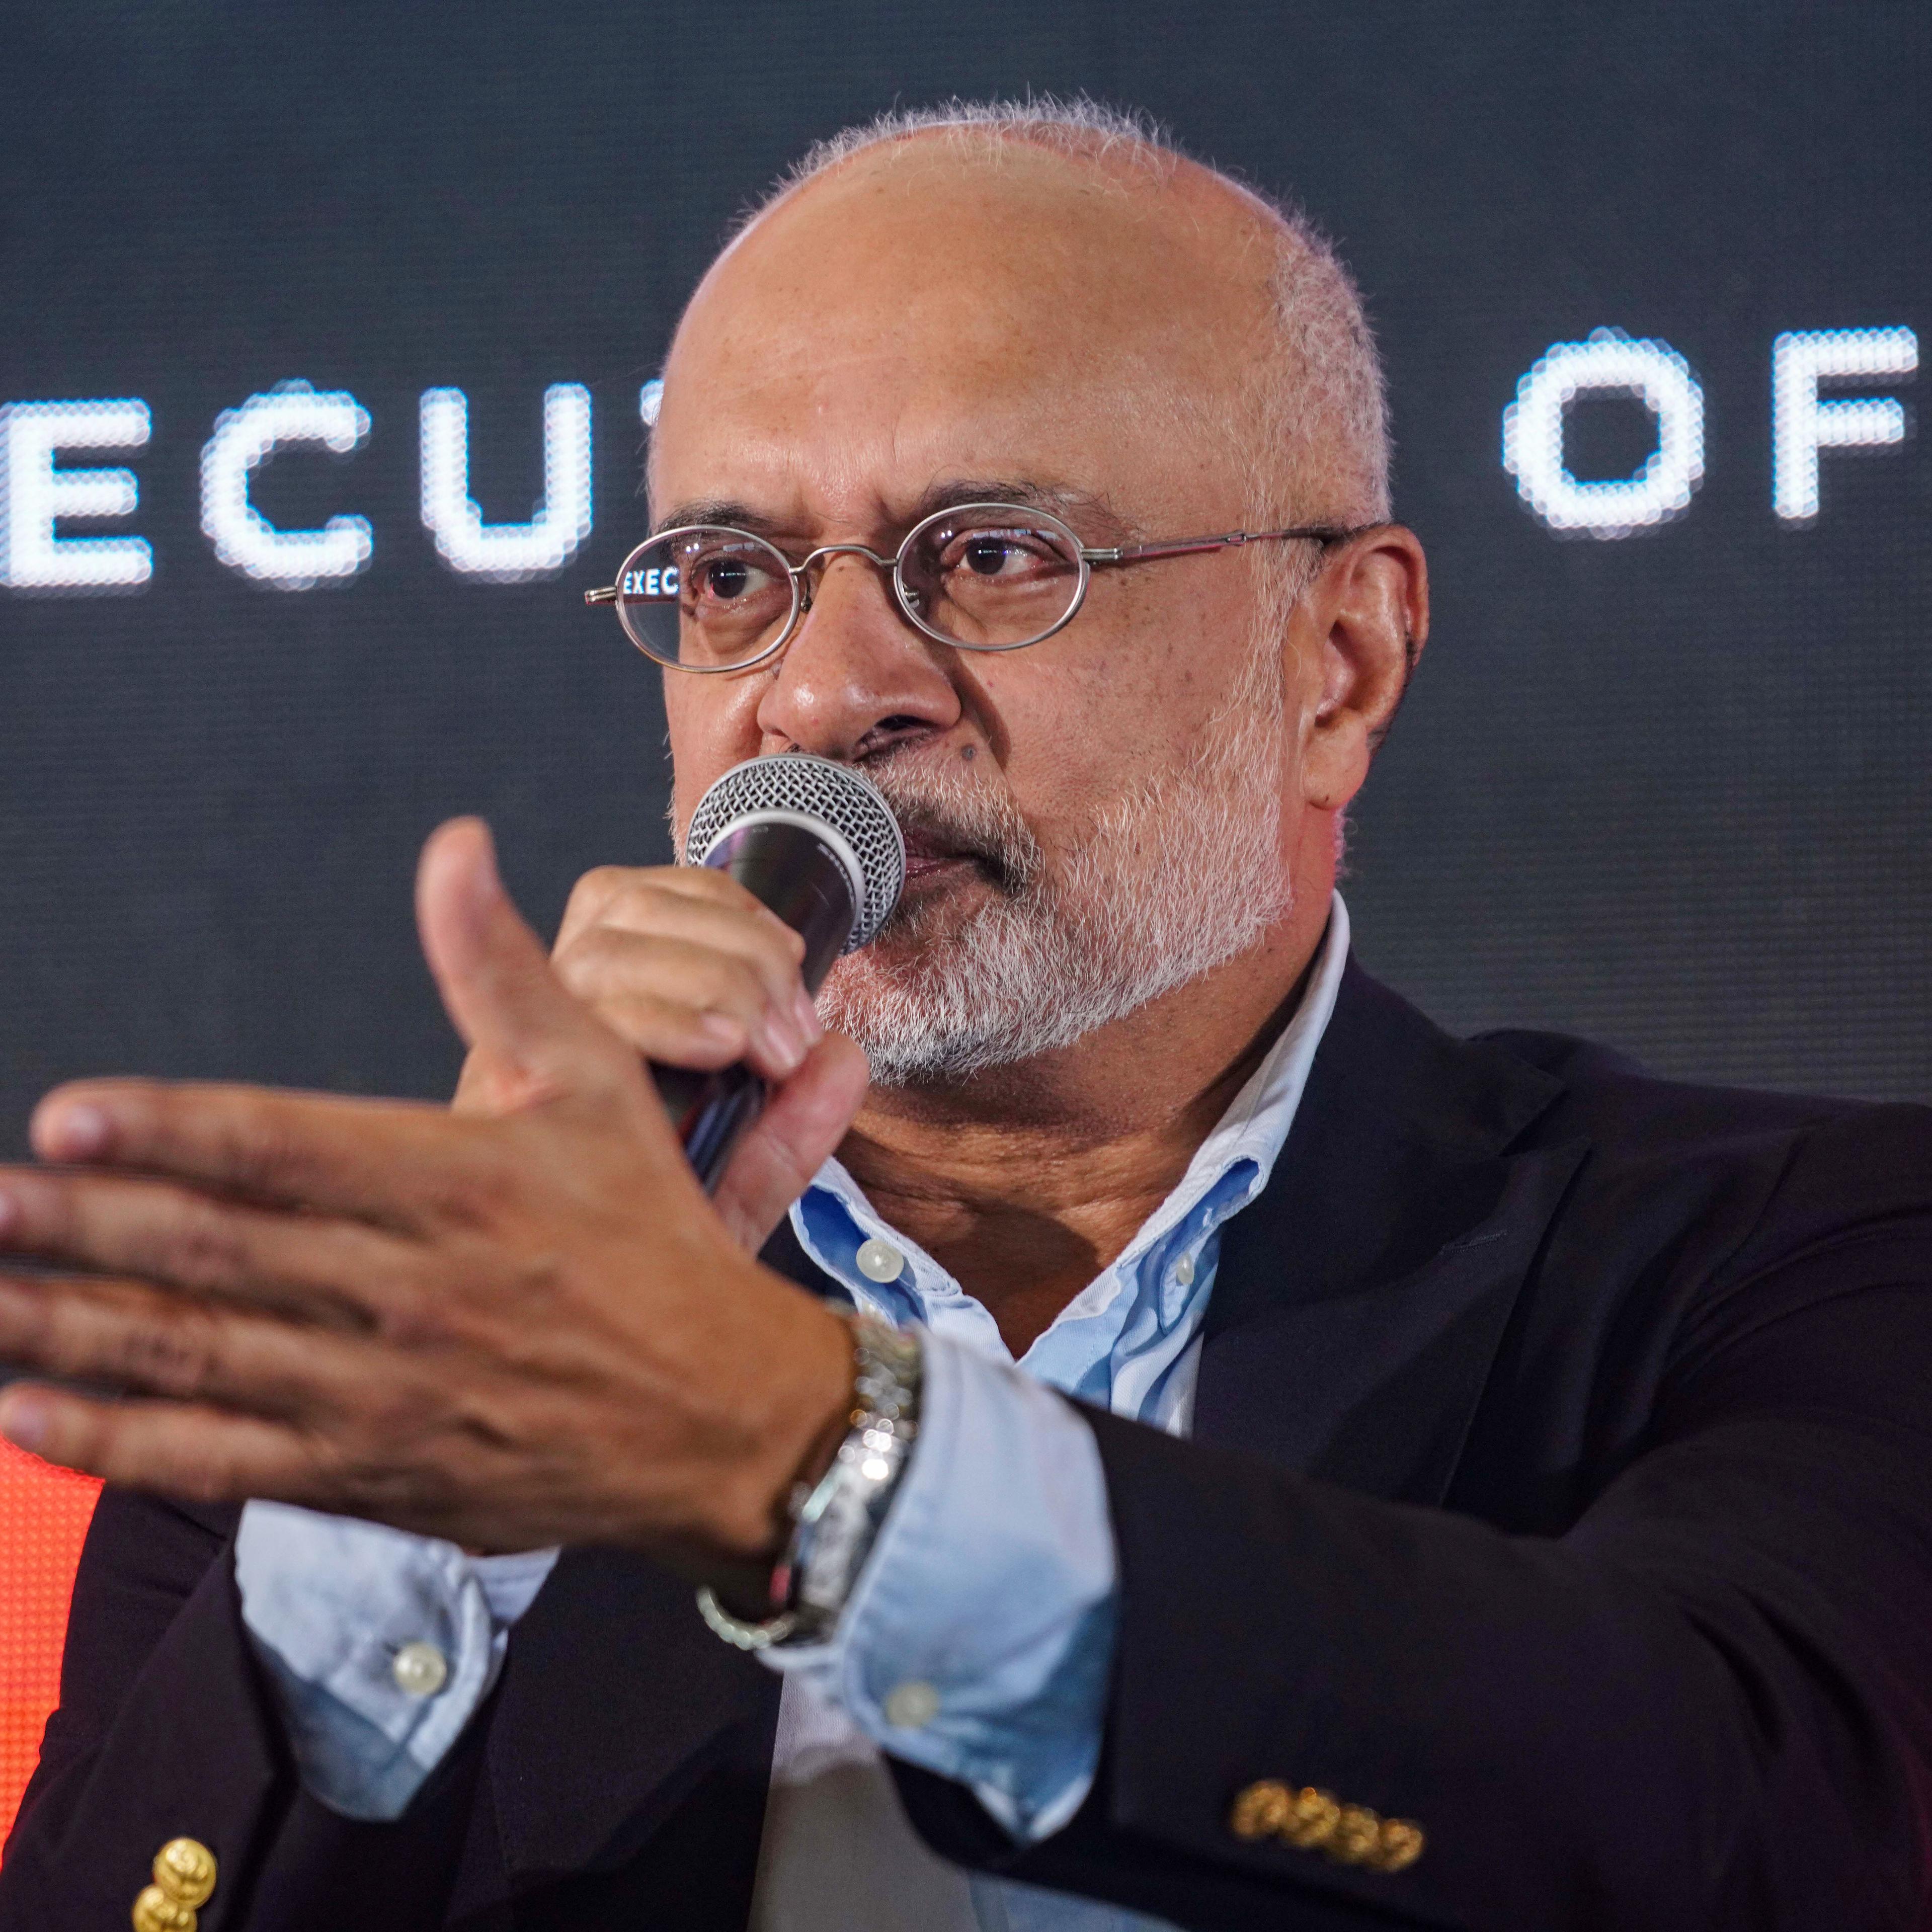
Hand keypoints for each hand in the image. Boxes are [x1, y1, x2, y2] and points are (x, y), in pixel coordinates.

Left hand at [0, 821, 855, 1567]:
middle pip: (215, 1250)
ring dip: (68, 1327)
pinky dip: (120, 1443)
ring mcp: (385, 1390)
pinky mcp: (376, 1472)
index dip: (169, 1128)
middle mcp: (412, 1288)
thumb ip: (502, 969)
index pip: (286, 1147)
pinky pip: (223, 1462)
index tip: (69, 1112)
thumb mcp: (596, 1084)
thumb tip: (454, 848)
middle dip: (79, 1223)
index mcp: (460, 1181)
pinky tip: (30, 1419)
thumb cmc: (651, 1238)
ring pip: (195, 1356)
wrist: (720, 1416)